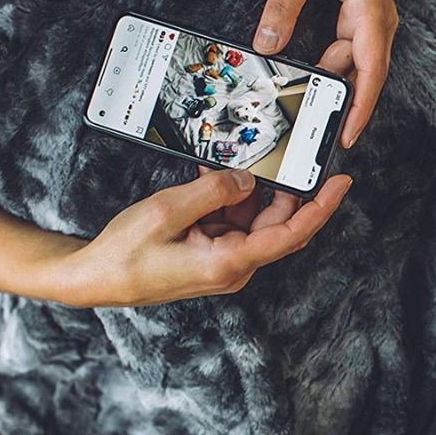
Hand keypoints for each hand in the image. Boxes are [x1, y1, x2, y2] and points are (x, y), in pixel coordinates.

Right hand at [60, 168, 350, 305]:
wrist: (94, 279)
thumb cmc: (125, 255)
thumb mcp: (168, 210)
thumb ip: (214, 191)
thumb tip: (246, 178)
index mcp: (229, 263)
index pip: (292, 233)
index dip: (321, 207)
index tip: (341, 182)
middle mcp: (233, 267)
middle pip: (276, 223)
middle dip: (279, 188)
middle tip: (277, 155)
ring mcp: (223, 262)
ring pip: (254, 220)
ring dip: (246, 191)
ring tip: (228, 164)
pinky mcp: (211, 255)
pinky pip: (232, 223)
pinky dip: (226, 199)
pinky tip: (211, 178)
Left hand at [253, 0, 397, 149]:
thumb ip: (283, 3)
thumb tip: (267, 44)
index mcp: (373, 9)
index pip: (371, 70)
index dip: (360, 107)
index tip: (347, 135)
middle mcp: (379, 21)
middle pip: (363, 75)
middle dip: (341, 105)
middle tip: (313, 132)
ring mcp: (371, 23)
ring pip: (351, 66)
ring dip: (329, 84)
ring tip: (302, 106)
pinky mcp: (359, 22)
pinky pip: (345, 54)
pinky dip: (327, 67)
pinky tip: (306, 76)